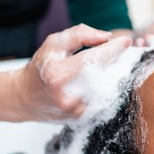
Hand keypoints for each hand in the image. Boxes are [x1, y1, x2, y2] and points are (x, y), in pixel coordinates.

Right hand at [13, 24, 131, 121]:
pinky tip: (103, 81)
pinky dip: (108, 89)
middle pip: (105, 76)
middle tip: (125, 53)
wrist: (26, 98)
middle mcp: (68, 95)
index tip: (126, 41)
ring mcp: (76, 110)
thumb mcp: (54, 44)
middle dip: (119, 62)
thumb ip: (80, 35)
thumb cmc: (41, 68)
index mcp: (58, 74)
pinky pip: (104, 101)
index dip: (113, 49)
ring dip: (115, 76)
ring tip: (113, 66)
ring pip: (108, 90)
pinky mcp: (83, 119)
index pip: (94, 59)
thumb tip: (107, 37)